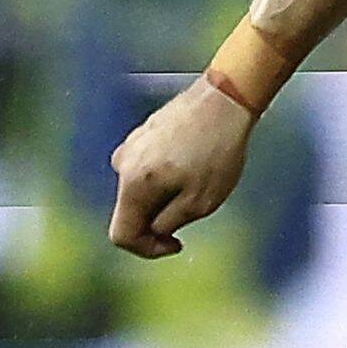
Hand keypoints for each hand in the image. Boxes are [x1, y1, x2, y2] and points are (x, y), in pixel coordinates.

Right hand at [109, 78, 257, 258]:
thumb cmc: (217, 149)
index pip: (121, 234)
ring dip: (165, 196)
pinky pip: (147, 168)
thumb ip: (168, 224)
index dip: (147, 249)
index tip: (176, 243)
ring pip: (141, 189)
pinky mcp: (143, 133)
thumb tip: (155, 231)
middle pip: (131, 211)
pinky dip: (166, 177)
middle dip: (159, 219)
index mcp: (132, 184)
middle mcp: (123, 163)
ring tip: (199, 180)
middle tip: (195, 208)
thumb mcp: (200, 202)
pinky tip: (195, 162)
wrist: (226, 98)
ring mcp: (131, 145)